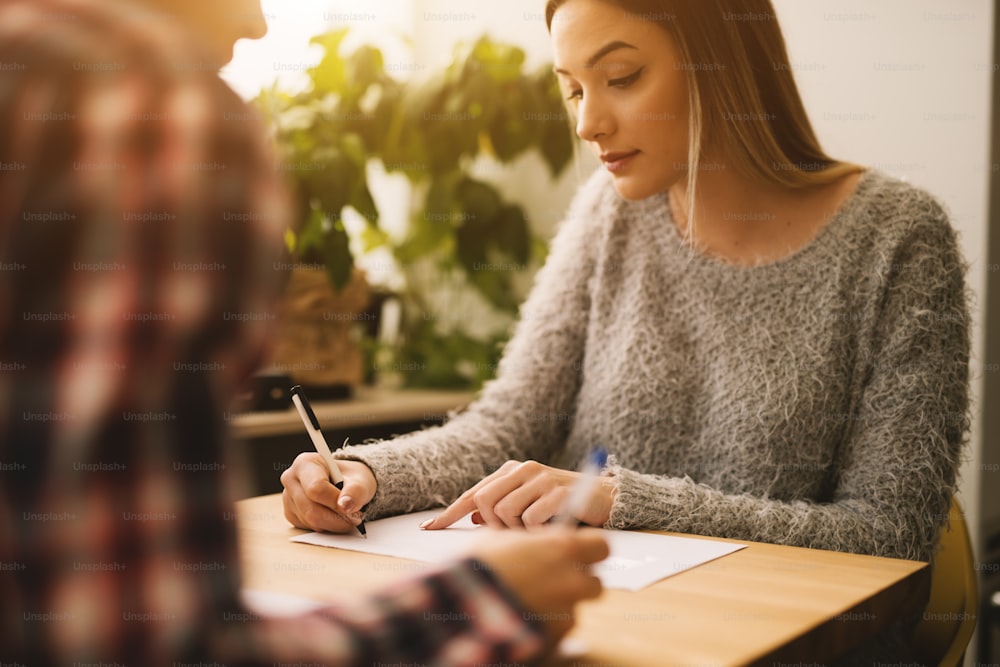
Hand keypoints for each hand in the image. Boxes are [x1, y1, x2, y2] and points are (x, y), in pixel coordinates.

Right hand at [280, 453, 375, 531]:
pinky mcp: (291, 514)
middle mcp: (291, 478)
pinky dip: (327, 527)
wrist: (346, 483)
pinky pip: (309, 528)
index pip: (316, 488)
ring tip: (348, 516)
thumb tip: (345, 506)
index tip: (353, 509)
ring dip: (334, 524)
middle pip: (312, 509)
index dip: (336, 502)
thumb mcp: (360, 480)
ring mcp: (288, 498)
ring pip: (311, 521)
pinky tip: (335, 517)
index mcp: (305, 463)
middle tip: (356, 518)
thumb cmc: (351, 478)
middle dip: (337, 518)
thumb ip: (356, 491)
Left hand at [420, 460, 614, 529]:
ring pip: (506, 513)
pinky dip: (536, 532)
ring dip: (518, 531)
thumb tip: (474, 518)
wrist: (605, 498)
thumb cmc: (563, 505)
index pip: (473, 493)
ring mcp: (541, 479)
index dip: (450, 513)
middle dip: (493, 525)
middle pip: (484, 502)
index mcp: (512, 471)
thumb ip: (502, 507)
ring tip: (537, 531)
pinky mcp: (558, 492)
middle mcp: (524, 470)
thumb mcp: (529, 504)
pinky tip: (550, 529)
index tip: (429, 528)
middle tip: (513, 535)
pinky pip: (531, 520)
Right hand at [467, 528, 607, 647]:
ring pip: (574, 607)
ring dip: (557, 605)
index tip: (576, 551)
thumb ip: (524, 540)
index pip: (601, 545)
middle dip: (576, 581)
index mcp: (564, 549)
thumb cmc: (479, 568)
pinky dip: (544, 625)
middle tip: (550, 580)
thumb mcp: (498, 539)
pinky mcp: (557, 638)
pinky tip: (520, 618)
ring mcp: (567, 612)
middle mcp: (573, 581)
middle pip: (594, 582)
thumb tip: (525, 541)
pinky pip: (558, 630)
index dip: (589, 549)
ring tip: (525, 602)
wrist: (462, 607)